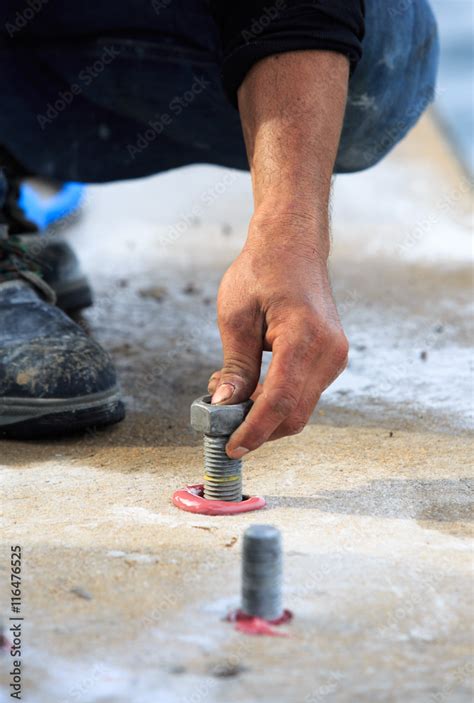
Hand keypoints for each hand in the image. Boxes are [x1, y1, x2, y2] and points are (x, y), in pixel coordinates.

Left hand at [208, 212, 347, 458]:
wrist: (293, 246)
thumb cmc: (262, 271)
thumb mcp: (236, 317)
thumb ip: (235, 366)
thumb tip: (225, 406)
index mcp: (305, 337)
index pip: (280, 401)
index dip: (255, 430)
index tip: (232, 446)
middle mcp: (329, 352)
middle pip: (295, 414)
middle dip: (258, 427)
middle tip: (221, 420)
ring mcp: (335, 356)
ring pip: (300, 408)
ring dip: (266, 413)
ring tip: (231, 393)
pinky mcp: (331, 358)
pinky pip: (305, 393)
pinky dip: (278, 400)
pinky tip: (253, 386)